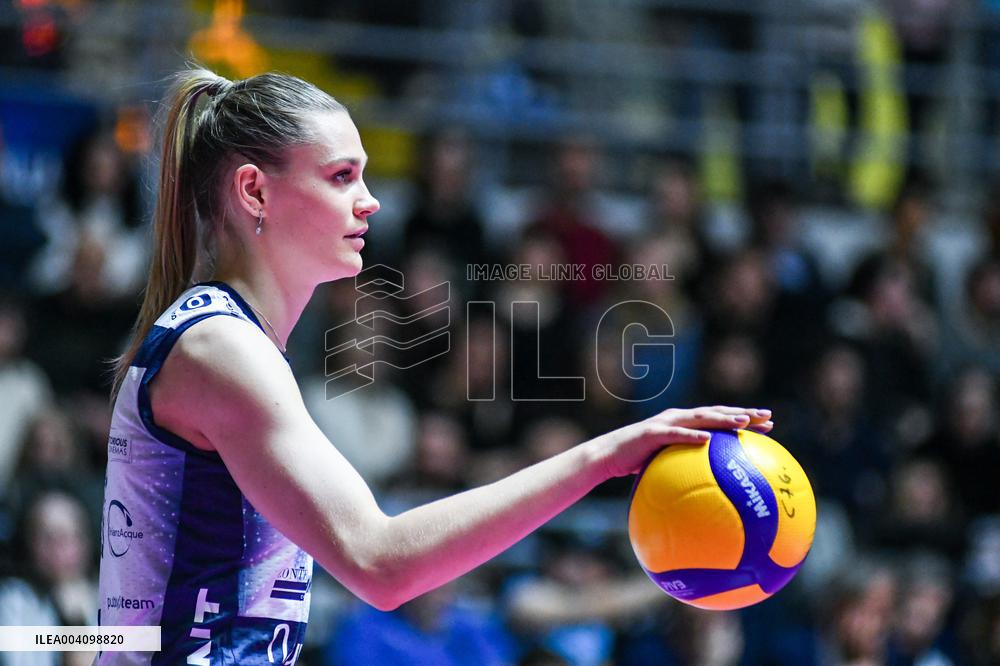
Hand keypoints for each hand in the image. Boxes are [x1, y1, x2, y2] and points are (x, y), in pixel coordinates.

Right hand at [591, 406, 772, 477]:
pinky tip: (708, 439)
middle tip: (768, 417)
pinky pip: (675, 434)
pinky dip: (691, 435)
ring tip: (742, 422)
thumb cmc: (637, 464)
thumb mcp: (667, 468)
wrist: (607, 457)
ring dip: (721, 418)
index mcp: (685, 424)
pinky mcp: (651, 433)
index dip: (744, 419)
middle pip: (716, 413)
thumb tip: (712, 494)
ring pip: (699, 417)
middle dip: (742, 413)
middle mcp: (678, 419)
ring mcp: (665, 424)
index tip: (769, 424)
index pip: (719, 419)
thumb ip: (688, 472)